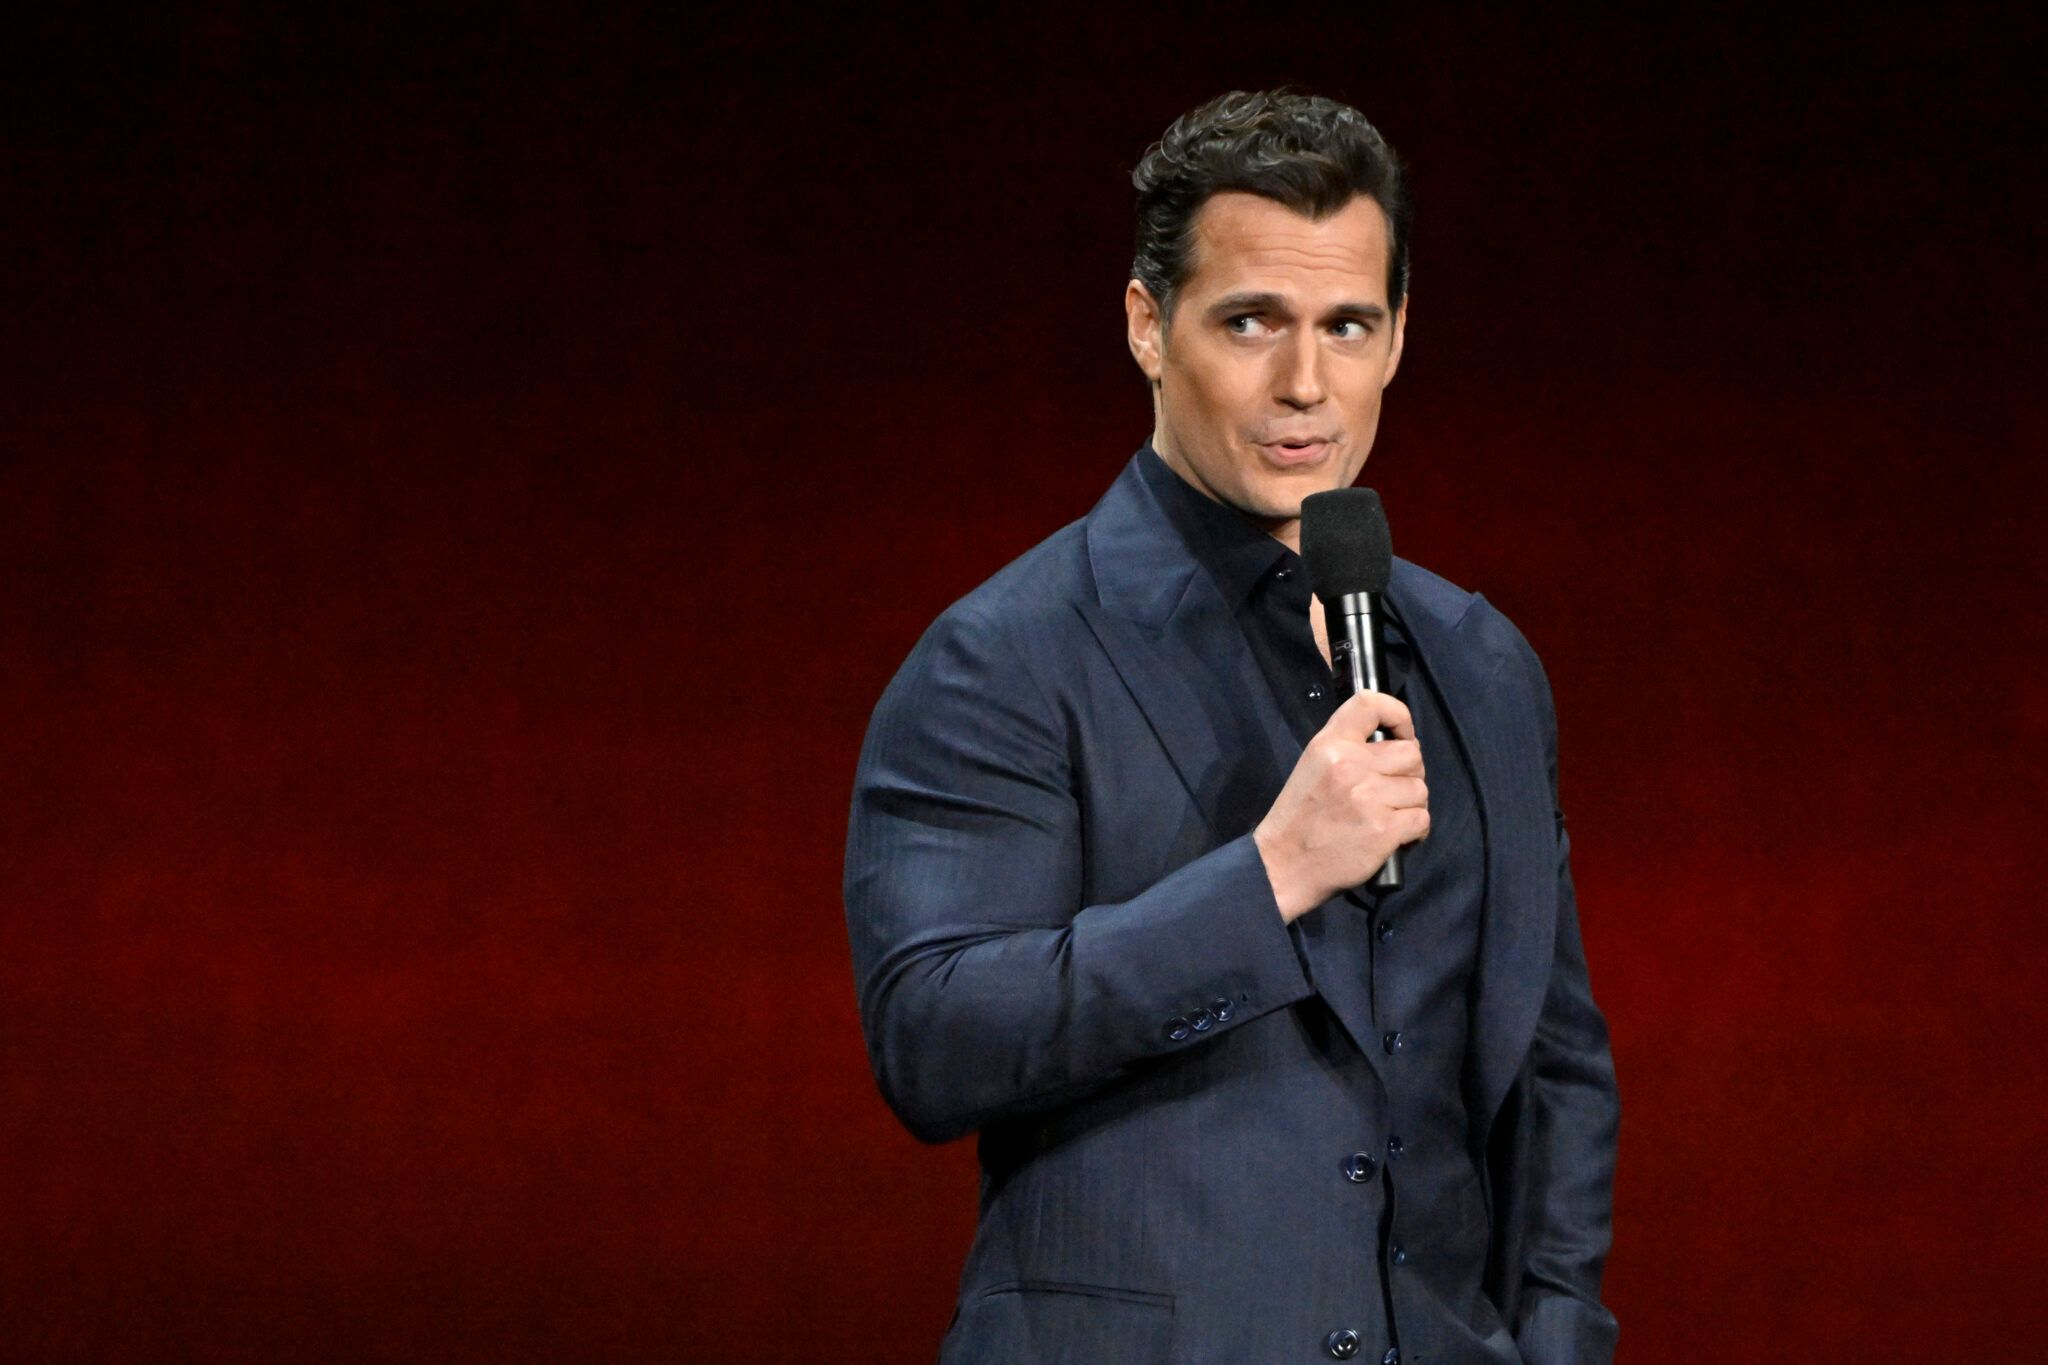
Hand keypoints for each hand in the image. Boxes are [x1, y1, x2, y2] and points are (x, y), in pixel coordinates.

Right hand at [1253, 689, 1427, 922]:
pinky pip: (1422, 819)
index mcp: (1331, 744)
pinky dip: (1415, 831)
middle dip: (1409, 773)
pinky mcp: (1384, 829)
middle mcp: (1351, 765)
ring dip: (1410, 805)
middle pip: (1412, 754)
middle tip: (1390, 791)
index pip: (1371, 703)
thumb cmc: (1301, 817)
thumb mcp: (1314, 766)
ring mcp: (1369, 797)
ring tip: (1388, 817)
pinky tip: (1397, 836)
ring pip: (1420, 789)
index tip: (1401, 736)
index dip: (1399, 715)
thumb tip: (1398, 744)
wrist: (1284, 864)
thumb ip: (1349, 749)